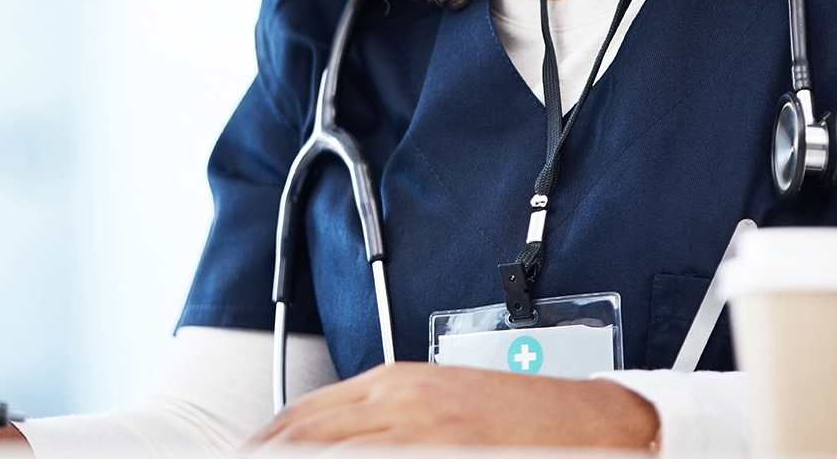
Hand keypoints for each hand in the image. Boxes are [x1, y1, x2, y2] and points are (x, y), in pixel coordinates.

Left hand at [246, 361, 659, 448]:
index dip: (264, 446)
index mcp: (392, 385)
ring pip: (326, 449)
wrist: (592, 422)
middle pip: (301, 436)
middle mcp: (397, 402)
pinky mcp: (447, 451)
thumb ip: (383, 422)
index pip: (301, 418)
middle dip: (266, 455)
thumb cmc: (518, 422)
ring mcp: (420, 432)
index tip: (244, 457)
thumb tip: (331, 443)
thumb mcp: (438, 405)